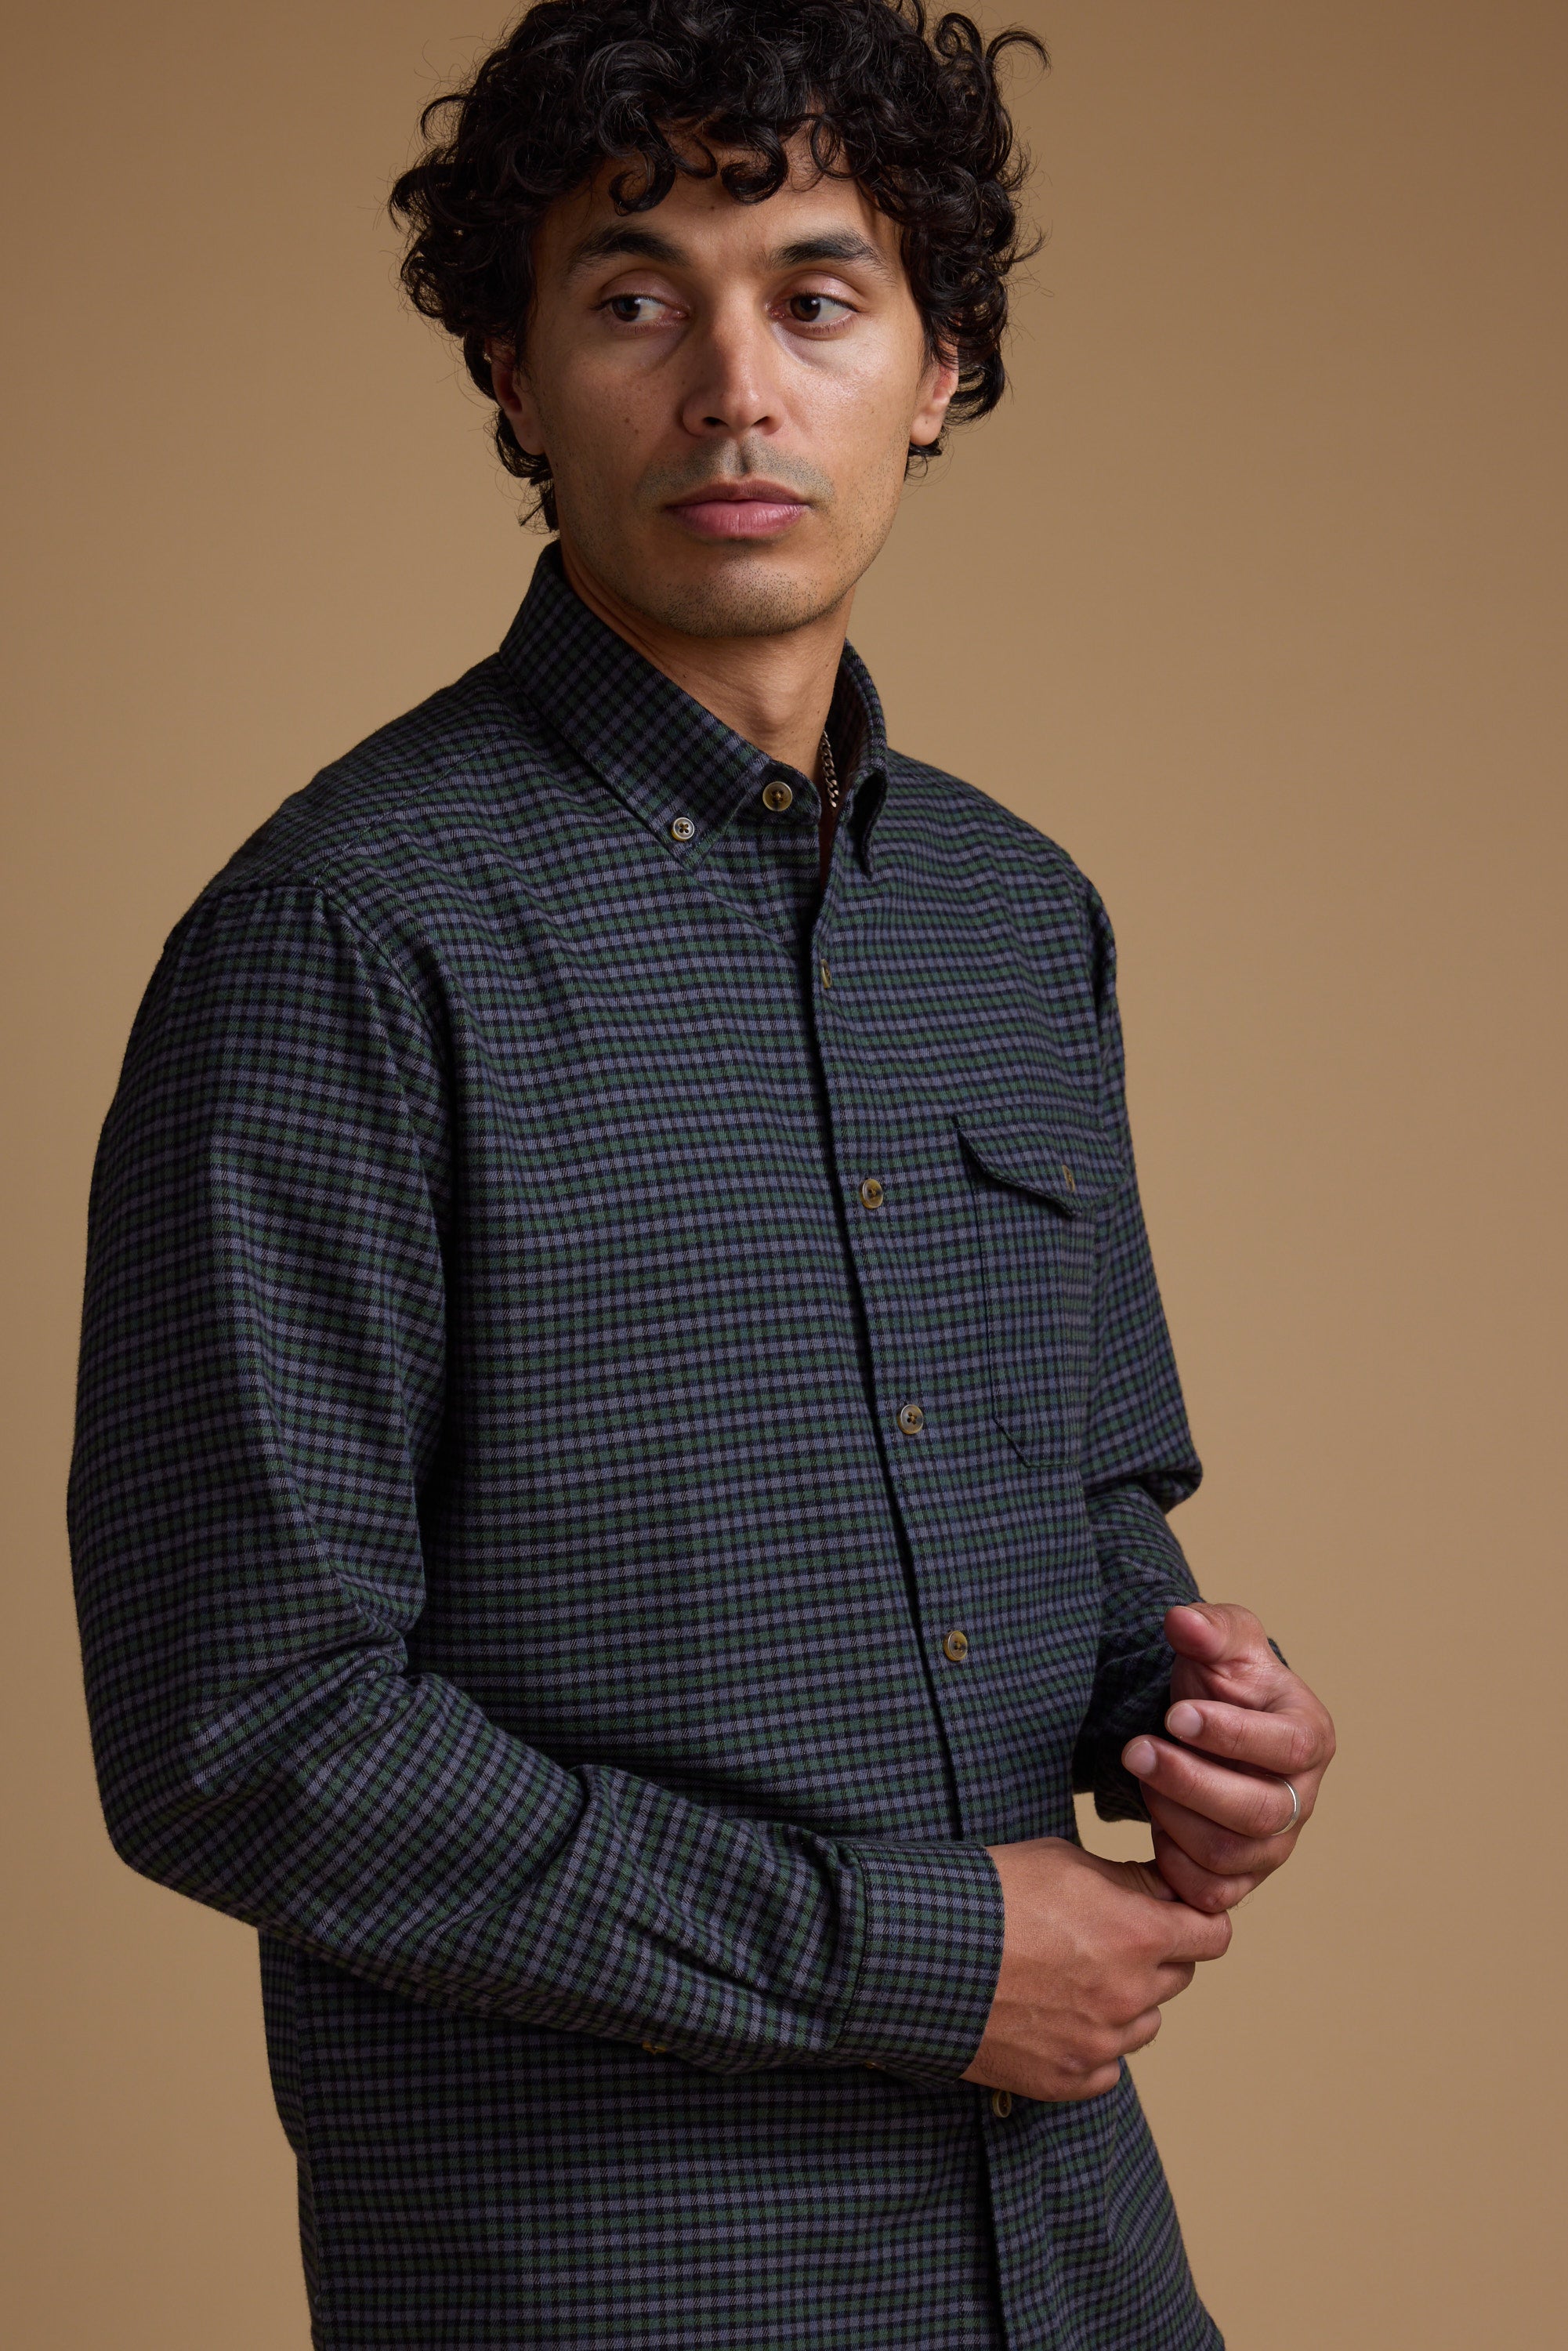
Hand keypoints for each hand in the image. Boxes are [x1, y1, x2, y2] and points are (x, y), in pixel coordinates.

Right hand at [960, 1837, 1231, 2101]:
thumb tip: (1162, 1892)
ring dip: (1125, 2002)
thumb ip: (1127, 1882)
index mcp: (1139, 1934)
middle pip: (1178, 1977)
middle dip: (1155, 1956)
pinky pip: (1108, 2067)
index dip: (1197, 1920)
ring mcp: (1100, 2045)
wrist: (920, 1951)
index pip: (1214, 1936)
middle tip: (1104, 1937)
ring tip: (1069, 1975)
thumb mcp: (1065, 1860)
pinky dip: (1093, 2044)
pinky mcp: (1067, 2080)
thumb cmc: (989, 1894)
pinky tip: (1053, 2015)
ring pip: (1144, 2024)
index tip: (1176, 1915)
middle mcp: (1130, 1995)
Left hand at [1122, 1602, 1335, 1913]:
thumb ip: (1208, 1628)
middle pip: (1259, 1813)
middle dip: (1189, 1782)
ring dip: (1173, 1818)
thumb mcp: (1222, 1641)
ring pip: (1231, 1855)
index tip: (1175, 1715)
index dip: (1231, 1736)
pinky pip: (1212, 1893)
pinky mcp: (1242, 1875)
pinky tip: (1154, 1824)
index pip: (1287, 1748)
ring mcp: (1276, 1844)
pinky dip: (1174, 1865)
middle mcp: (1302, 1797)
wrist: (1207, 1722)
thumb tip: (1182, 1621)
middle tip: (1135, 1750)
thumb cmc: (1224, 1680)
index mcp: (1310, 1736)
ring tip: (1142, 1775)